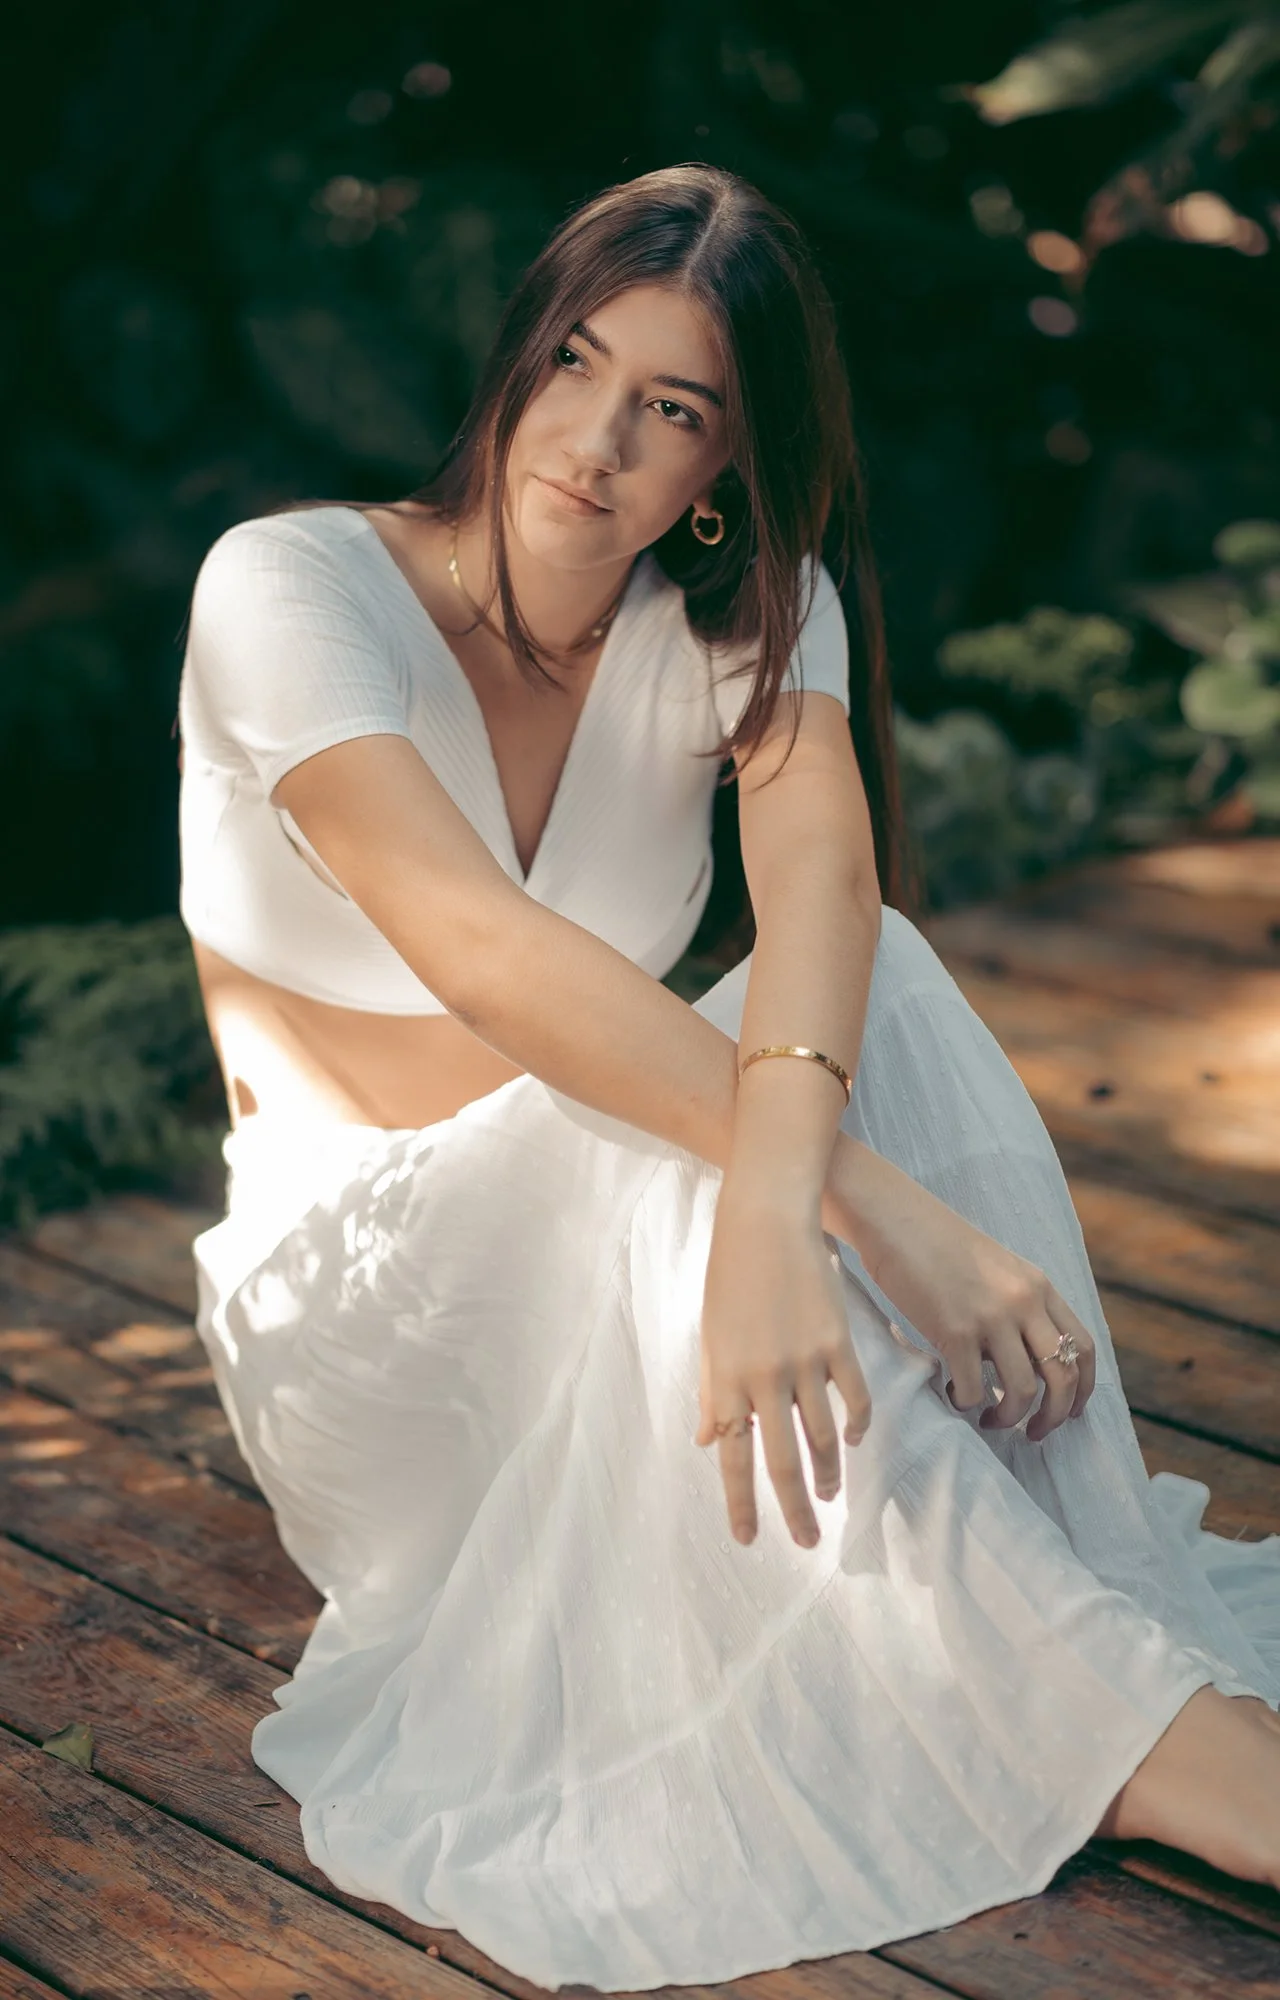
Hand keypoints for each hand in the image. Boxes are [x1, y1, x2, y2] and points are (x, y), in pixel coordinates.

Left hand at [695, 1185, 871, 1548]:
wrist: (764, 1220)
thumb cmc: (729, 1276)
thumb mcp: (710, 1336)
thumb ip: (713, 1391)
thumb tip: (707, 1440)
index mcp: (726, 1376)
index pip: (733, 1456)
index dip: (740, 1502)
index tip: (748, 1539)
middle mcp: (763, 1375)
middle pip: (781, 1459)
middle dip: (793, 1509)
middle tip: (804, 1542)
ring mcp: (803, 1359)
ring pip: (822, 1436)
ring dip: (828, 1473)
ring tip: (830, 1496)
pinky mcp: (837, 1341)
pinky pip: (852, 1397)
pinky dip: (855, 1426)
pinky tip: (852, 1441)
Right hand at [833, 1146, 1095, 1442]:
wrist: (896, 1219)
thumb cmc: (939, 1245)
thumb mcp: (998, 1268)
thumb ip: (1020, 1306)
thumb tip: (1027, 1359)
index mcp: (1038, 1286)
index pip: (1083, 1347)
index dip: (1083, 1389)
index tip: (1070, 1411)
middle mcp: (1023, 1302)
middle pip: (1063, 1376)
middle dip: (1055, 1416)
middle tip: (1035, 1433)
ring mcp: (990, 1317)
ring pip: (1021, 1391)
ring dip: (1008, 1417)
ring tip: (990, 1418)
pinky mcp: (953, 1330)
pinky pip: (974, 1388)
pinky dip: (967, 1403)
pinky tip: (953, 1394)